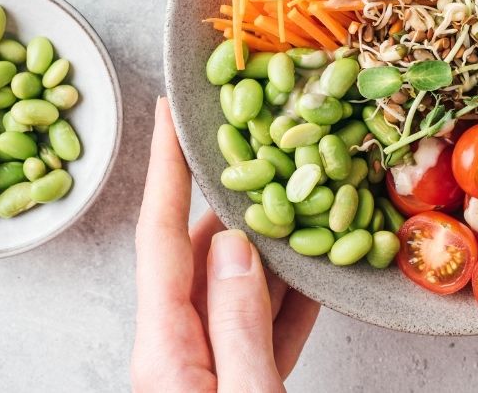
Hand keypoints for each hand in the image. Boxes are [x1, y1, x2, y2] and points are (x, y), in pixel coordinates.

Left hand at [131, 98, 318, 392]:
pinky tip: (318, 273)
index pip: (159, 237)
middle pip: (201, 254)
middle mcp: (177, 354)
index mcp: (165, 351)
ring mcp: (207, 372)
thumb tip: (236, 246)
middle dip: (238, 199)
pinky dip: (290, 298)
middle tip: (269, 147)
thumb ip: (240, 323)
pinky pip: (263, 329)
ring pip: (237, 289)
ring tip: (307, 198)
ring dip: (272, 248)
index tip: (168, 113)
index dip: (166, 167)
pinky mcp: (239, 388)